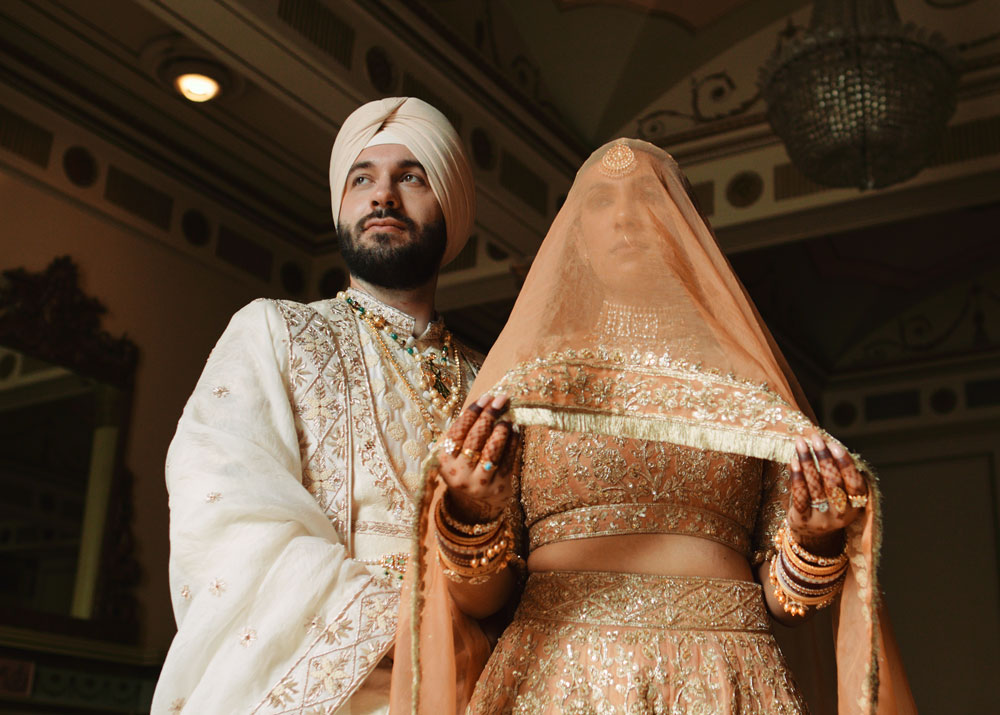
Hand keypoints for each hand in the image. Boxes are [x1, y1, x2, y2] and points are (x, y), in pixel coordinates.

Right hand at [436, 393, 518, 522]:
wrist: (473, 505)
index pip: (458, 431)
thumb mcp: (454, 453)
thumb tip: (485, 403)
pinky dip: (513, 443)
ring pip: (492, 450)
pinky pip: (508, 460)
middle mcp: (460, 473)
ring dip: (501, 430)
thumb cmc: (463, 468)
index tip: (485, 397)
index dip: (472, 412)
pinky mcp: (498, 487)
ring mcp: (480, 483)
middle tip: (500, 399)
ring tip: (507, 416)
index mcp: (444, 461)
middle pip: (475, 438)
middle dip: (489, 415)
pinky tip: (515, 430)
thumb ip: (464, 432)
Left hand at [787, 433, 867, 555]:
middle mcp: (841, 513)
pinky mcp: (804, 521)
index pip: (854, 482)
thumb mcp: (839, 493)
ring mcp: (822, 518)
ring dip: (807, 461)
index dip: (844, 463)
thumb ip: (836, 472)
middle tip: (815, 438)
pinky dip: (796, 476)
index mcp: (856, 505)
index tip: (833, 444)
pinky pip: (800, 496)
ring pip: (815, 486)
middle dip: (823, 457)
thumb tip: (823, 443)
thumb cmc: (828, 504)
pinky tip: (793, 461)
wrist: (813, 535)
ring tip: (800, 443)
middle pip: (833, 481)